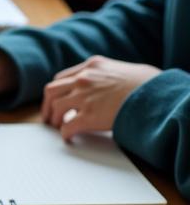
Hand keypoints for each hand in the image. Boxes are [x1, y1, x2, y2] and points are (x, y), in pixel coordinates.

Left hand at [41, 57, 160, 140]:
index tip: (56, 99)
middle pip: (51, 91)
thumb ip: (107, 75)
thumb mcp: (123, 69)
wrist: (156, 94)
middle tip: (49, 117)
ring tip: (58, 127)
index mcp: (92, 66)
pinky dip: (64, 134)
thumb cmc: (147, 83)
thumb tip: (105, 85)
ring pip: (55, 108)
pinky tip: (68, 138)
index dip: (57, 91)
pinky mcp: (88, 116)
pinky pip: (66, 127)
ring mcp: (84, 97)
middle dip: (47, 105)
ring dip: (54, 119)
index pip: (62, 78)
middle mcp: (84, 79)